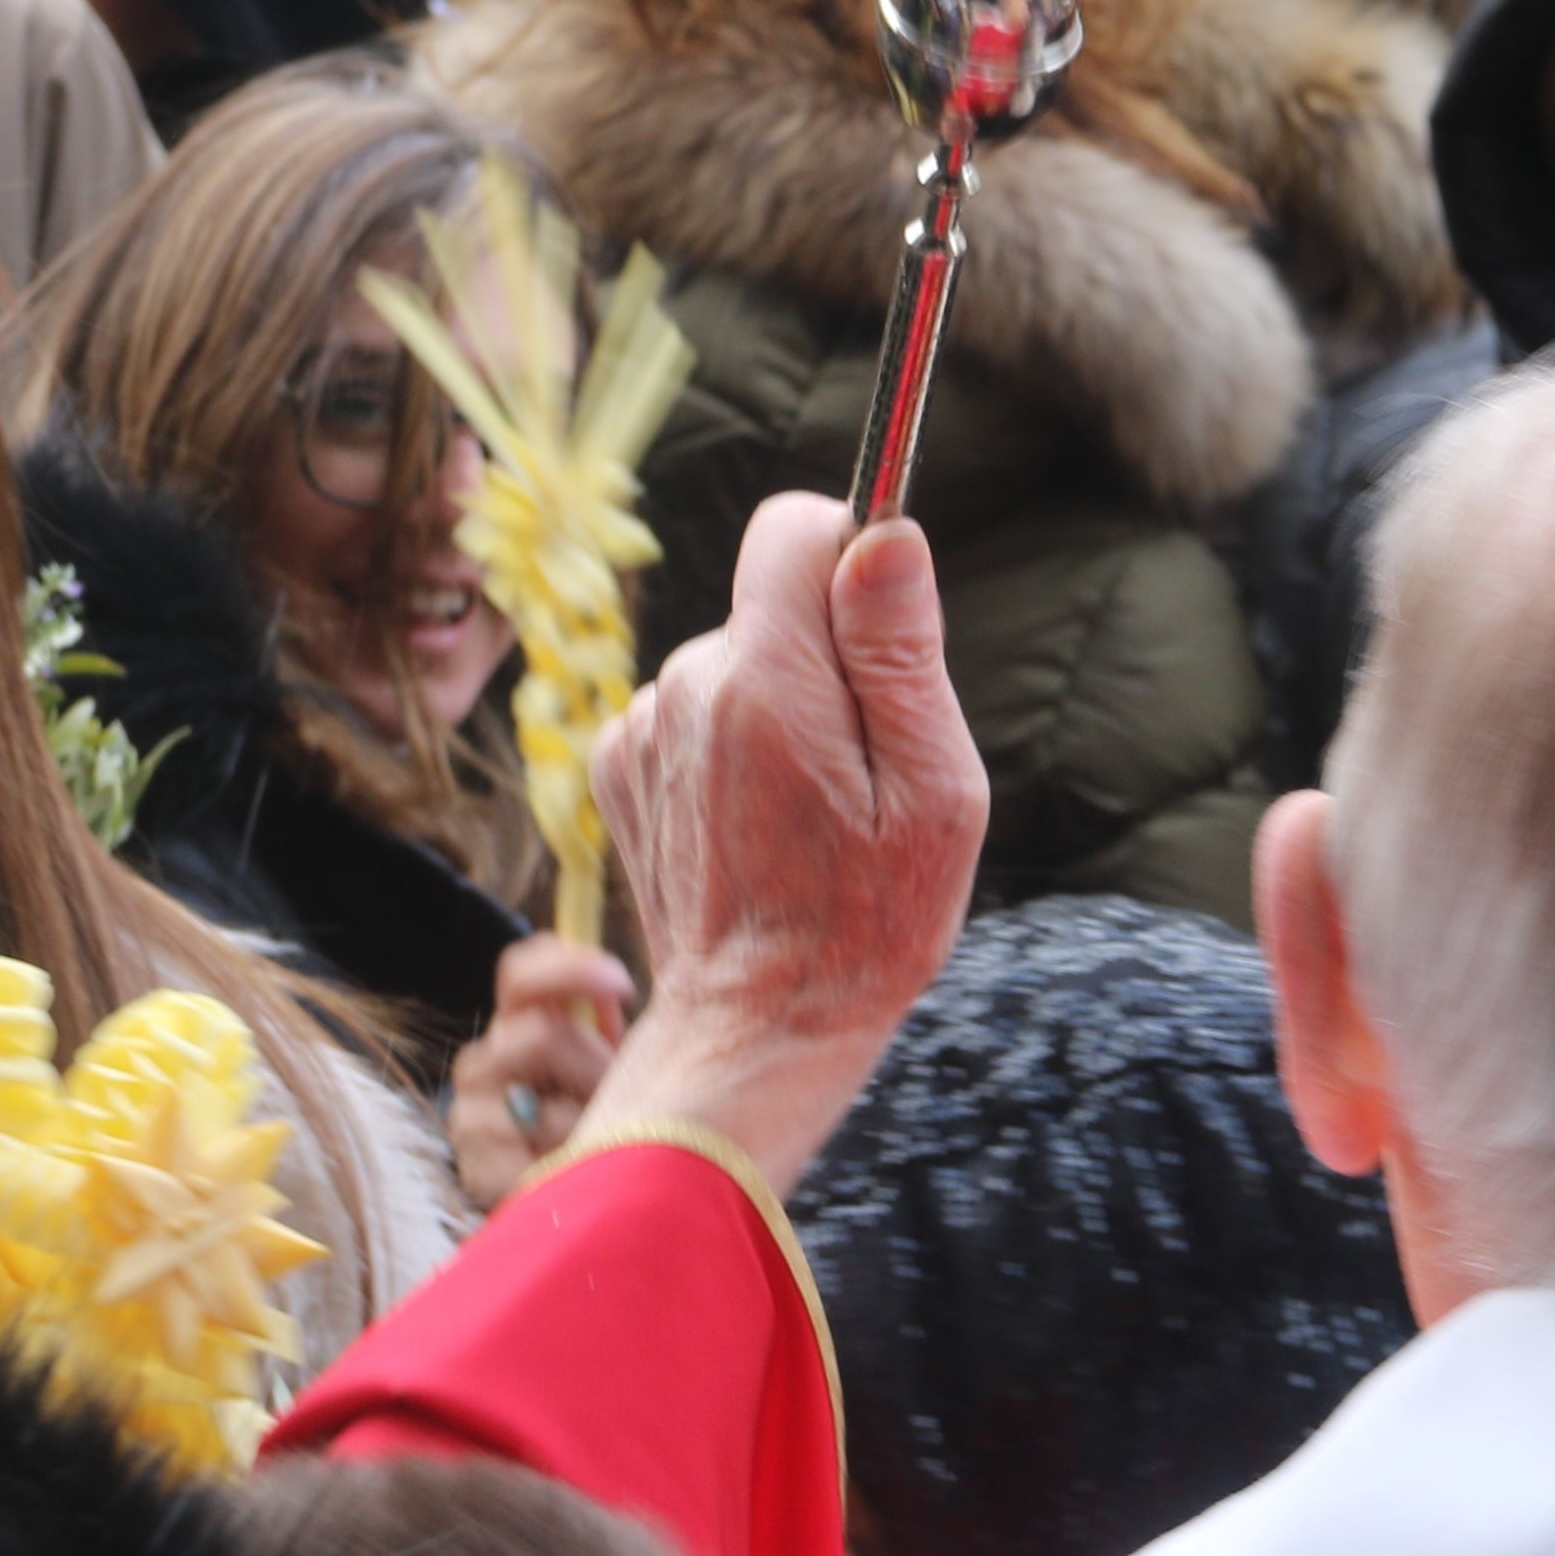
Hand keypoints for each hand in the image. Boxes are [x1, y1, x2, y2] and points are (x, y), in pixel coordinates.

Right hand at [447, 933, 632, 1208]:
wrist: (590, 1202)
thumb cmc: (616, 1120)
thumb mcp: (624, 1066)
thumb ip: (612, 1026)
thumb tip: (613, 993)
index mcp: (521, 1025)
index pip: (521, 975)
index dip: (568, 968)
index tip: (624, 985)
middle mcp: (486, 1061)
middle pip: (536, 1035)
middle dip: (594, 1066)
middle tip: (624, 1096)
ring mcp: (471, 1115)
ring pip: (539, 1106)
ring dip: (584, 1126)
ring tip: (601, 1143)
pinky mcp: (475, 1170)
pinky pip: (524, 1163)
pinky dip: (562, 1171)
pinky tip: (574, 1176)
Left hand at [580, 493, 987, 1192]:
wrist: (757, 1028)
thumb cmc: (868, 920)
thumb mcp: (934, 792)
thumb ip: (901, 652)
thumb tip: (885, 533)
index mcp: (770, 680)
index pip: (796, 527)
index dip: (853, 559)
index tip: (886, 632)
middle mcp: (688, 686)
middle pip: (775, 607)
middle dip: (831, 662)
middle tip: (864, 774)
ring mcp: (643, 728)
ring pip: (737, 664)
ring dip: (782, 713)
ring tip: (811, 816)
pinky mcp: (620, 767)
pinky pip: (694, 714)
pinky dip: (730, 752)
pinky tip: (757, 828)